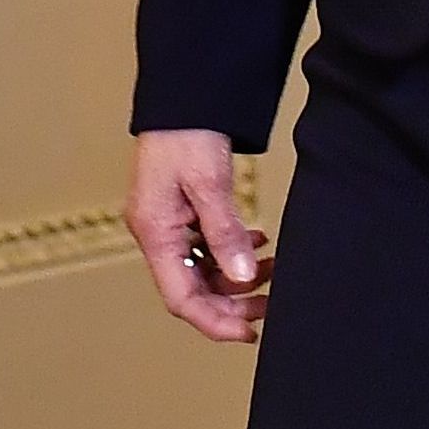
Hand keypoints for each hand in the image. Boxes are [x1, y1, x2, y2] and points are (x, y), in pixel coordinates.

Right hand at [128, 128, 272, 343]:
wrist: (184, 96)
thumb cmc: (187, 133)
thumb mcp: (209, 183)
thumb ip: (225, 232)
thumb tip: (243, 278)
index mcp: (155, 233)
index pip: (181, 298)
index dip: (214, 322)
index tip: (250, 332)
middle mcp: (158, 234)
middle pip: (192, 289)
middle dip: (231, 303)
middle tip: (271, 305)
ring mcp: (169, 224)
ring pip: (202, 270)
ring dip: (236, 277)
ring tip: (273, 269)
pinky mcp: (183, 211)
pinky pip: (206, 246)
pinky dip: (233, 251)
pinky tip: (259, 243)